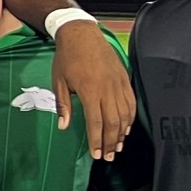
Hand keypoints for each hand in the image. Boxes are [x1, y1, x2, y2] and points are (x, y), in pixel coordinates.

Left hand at [52, 20, 134, 160]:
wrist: (82, 34)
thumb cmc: (67, 58)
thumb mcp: (59, 82)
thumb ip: (63, 105)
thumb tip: (64, 126)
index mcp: (89, 90)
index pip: (96, 122)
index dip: (96, 140)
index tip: (97, 155)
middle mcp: (107, 89)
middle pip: (113, 122)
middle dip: (111, 142)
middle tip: (110, 157)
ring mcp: (118, 83)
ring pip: (125, 113)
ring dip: (122, 133)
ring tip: (118, 146)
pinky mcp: (125, 78)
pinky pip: (131, 101)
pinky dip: (130, 117)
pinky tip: (126, 128)